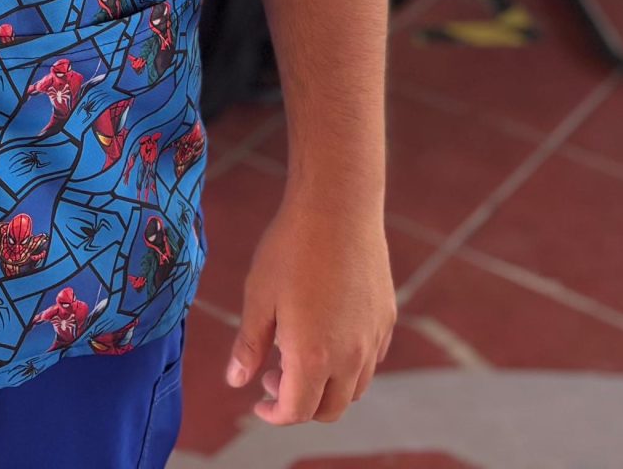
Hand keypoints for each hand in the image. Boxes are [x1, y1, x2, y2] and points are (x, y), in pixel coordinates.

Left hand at [227, 192, 394, 425]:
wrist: (337, 207)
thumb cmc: (291, 248)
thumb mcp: (258, 296)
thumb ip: (249, 345)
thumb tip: (236, 382)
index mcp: (313, 357)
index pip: (296, 411)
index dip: (273, 415)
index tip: (258, 402)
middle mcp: (350, 356)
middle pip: (330, 410)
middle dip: (300, 406)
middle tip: (274, 376)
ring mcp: (373, 339)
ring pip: (354, 388)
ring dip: (326, 388)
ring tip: (299, 353)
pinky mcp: (386, 319)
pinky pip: (370, 360)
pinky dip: (347, 365)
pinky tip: (326, 333)